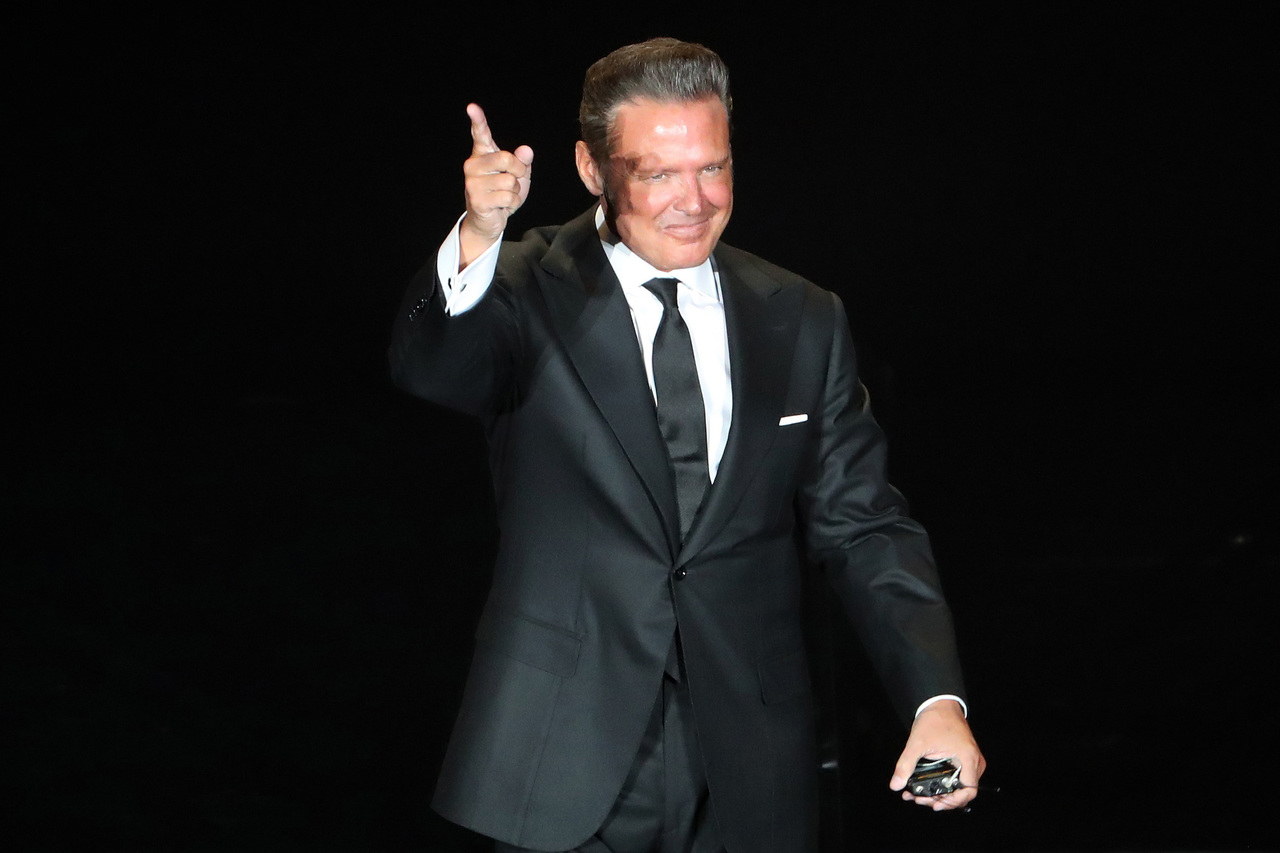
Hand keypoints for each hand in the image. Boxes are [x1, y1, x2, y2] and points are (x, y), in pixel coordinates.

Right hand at [459, 103, 533, 266]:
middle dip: (518, 171)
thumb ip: (523, 162)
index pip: (480, 134)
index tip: (472, 107)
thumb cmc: (503, 193)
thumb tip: (526, 150)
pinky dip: (512, 204)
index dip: (478, 120)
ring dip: (515, 192)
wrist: (490, 220)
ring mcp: (473, 183)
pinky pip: (508, 197)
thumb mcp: (519, 175)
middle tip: (512, 181)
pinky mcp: (477, 199)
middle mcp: (473, 165)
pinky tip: (501, 206)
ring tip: (504, 196)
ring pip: (510, 181)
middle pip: (506, 158)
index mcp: (482, 154)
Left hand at [889, 700, 985, 810]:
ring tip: (918, 795)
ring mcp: (971, 761)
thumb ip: (905, 765)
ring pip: (959, 786)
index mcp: (969, 759)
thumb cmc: (935, 719)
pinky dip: (944, 784)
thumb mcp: (917, 743)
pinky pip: (958, 777)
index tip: (935, 804)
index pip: (968, 791)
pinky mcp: (965, 759)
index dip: (952, 802)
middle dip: (940, 799)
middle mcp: (975, 762)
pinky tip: (926, 786)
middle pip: (962, 792)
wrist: (940, 703)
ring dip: (941, 793)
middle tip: (919, 800)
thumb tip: (896, 785)